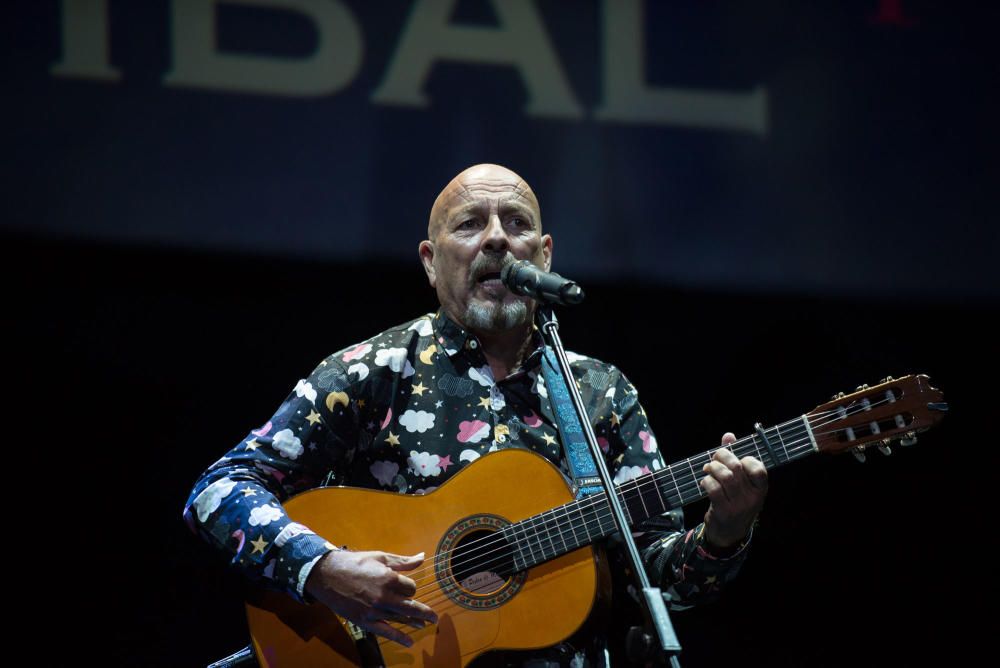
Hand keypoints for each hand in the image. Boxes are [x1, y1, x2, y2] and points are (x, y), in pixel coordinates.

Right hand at [304, 549, 437, 646]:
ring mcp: (375, 610)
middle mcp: (384, 596)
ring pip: (400, 618)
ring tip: (424, 625)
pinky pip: (386, 632)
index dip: (410, 587)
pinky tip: (409, 642)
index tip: (404, 586)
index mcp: (389, 578)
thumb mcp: (381, 557)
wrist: (328, 575)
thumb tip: (422, 557)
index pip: (411, 588)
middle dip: (425, 613)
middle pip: (411, 607)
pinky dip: (399, 637)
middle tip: (434, 618)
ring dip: (414, 623)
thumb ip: (403, 561)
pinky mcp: (365, 621)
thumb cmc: (355, 563)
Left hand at [700, 432, 767, 548]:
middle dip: (722, 457)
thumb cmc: (735, 501)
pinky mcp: (724, 512)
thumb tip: (729, 436)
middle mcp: (753, 497)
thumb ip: (735, 458)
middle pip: (736, 467)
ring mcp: (739, 506)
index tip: (735, 460)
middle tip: (714, 459)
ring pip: (724, 476)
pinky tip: (705, 482)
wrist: (729, 533)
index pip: (758, 468)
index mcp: (760, 489)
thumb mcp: (741, 483)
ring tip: (708, 469)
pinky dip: (706, 481)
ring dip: (712, 468)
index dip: (744, 458)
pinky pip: (713, 489)